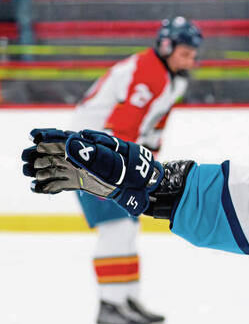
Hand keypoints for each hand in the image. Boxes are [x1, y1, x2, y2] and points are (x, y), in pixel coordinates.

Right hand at [22, 128, 162, 215]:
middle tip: (26, 159)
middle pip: (55, 151)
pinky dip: (49, 186)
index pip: (65, 137)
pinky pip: (62, 183)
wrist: (146, 187)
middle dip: (39, 153)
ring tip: (28, 173)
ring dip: (40, 169)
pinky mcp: (83, 182)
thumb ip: (94, 154)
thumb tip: (71, 142)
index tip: (34, 136)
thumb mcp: (117, 162)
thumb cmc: (135, 170)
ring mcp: (82, 169)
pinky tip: (37, 188)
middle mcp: (83, 155)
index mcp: (90, 145)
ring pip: (55, 167)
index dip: (49, 135)